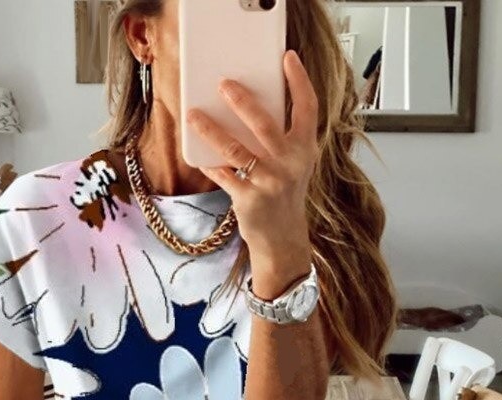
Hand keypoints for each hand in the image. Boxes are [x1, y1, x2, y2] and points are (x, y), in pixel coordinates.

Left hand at [185, 50, 319, 295]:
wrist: (282, 238)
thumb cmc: (284, 196)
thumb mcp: (294, 165)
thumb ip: (281, 139)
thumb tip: (248, 109)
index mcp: (304, 149)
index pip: (308, 107)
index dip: (300, 81)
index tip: (287, 58)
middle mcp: (290, 163)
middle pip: (264, 124)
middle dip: (242, 101)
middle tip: (224, 84)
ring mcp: (268, 181)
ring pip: (235, 149)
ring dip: (211, 129)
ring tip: (193, 115)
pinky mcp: (248, 198)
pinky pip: (222, 174)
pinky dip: (209, 163)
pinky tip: (197, 153)